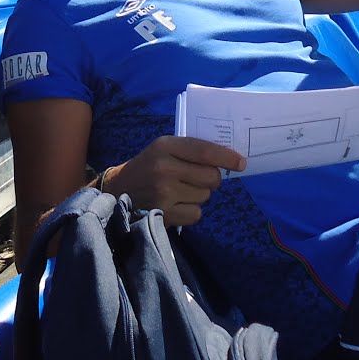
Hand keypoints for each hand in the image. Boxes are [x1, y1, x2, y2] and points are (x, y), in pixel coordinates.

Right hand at [105, 136, 245, 225]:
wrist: (117, 191)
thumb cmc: (148, 167)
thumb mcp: (163, 150)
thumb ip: (190, 151)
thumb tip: (227, 159)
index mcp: (165, 146)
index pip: (204, 150)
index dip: (226, 157)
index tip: (241, 163)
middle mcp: (165, 167)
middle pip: (211, 176)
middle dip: (211, 179)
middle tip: (198, 179)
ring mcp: (164, 192)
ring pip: (205, 196)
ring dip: (199, 195)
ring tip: (180, 191)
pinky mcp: (165, 213)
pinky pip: (196, 213)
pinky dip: (191, 211)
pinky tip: (176, 205)